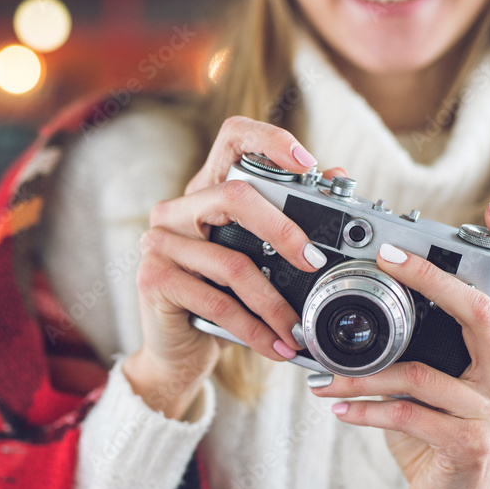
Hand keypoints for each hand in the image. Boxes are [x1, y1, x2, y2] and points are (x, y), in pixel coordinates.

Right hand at [123, 117, 341, 418]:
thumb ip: (291, 219)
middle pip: (235, 195)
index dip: (270, 140)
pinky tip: (275, 345)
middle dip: (284, 230)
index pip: (233, 137)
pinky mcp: (154, 279)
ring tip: (296, 329)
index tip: (308, 165)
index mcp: (206, 191)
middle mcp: (177, 208)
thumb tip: (335, 176)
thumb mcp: (260, 260)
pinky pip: (216, 301)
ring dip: (273, 303)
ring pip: (231, 262)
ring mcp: (159, 242)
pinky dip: (253, 328)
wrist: (178, 351)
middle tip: (314, 262)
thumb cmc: (221, 299)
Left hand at [310, 203, 489, 488]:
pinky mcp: (472, 445)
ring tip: (322, 375)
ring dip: (360, 372)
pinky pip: (407, 414)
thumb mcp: (437, 386)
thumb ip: (423, 347)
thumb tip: (363, 307)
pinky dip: (364, 409)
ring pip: (420, 372)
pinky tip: (336, 409)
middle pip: (479, 310)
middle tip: (383, 257)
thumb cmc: (438, 437)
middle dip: (428, 276)